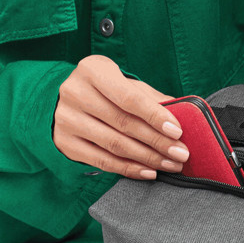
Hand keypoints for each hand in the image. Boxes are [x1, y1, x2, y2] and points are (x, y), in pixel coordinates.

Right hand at [53, 55, 188, 179]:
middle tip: (181, 153)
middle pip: (124, 124)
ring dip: (148, 158)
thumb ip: (150, 98)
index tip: (177, 132)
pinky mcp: (66, 143)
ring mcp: (67, 120)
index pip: (129, 97)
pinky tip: (149, 171)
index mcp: (92, 70)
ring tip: (170, 165)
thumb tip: (184, 114)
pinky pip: (103, 161)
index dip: (155, 116)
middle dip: (157, 142)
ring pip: (115, 145)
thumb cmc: (102, 91)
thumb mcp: (123, 84)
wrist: (59, 102)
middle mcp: (75, 93)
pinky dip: (129, 169)